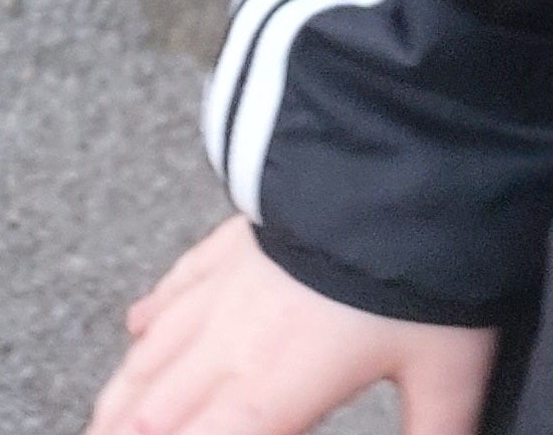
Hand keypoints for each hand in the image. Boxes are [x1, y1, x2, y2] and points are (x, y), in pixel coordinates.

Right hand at [90, 212, 498, 434]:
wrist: (401, 145)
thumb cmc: (426, 257)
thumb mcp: (449, 363)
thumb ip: (440, 428)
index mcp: (274, 390)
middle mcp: (233, 344)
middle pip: (157, 415)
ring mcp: (227, 284)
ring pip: (152, 354)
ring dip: (121, 397)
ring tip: (103, 423)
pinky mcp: (236, 234)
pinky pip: (177, 283)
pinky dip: (150, 316)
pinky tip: (136, 327)